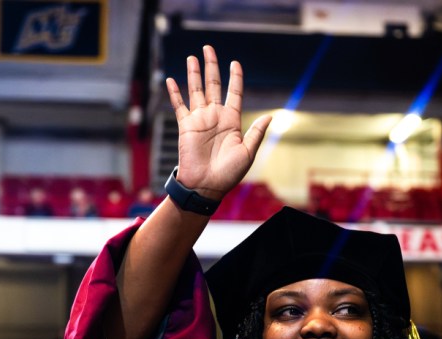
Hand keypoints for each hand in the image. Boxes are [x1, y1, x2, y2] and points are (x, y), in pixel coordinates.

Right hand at [165, 45, 270, 200]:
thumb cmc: (228, 174)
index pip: (234, 93)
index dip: (235, 77)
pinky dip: (175, 93)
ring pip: (196, 90)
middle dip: (212, 66)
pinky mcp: (185, 126)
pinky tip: (171, 80)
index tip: (235, 63)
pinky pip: (179, 106)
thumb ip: (256, 132)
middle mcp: (215, 117)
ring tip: (192, 57)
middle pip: (214, 85)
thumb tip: (270, 116)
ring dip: (194, 73)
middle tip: (208, 48)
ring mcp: (199, 120)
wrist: (206, 186)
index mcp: (232, 121)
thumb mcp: (247, 152)